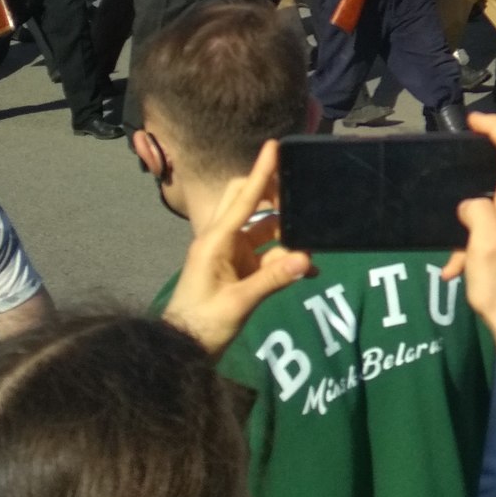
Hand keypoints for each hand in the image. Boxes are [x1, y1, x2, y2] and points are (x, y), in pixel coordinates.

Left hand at [161, 141, 312, 356]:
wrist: (182, 349)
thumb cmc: (202, 324)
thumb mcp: (238, 303)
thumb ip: (273, 280)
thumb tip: (309, 260)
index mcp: (216, 240)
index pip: (243, 199)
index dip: (260, 172)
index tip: (274, 146)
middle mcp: (223, 240)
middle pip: (248, 201)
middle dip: (274, 193)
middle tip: (300, 190)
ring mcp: (232, 254)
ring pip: (264, 228)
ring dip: (287, 233)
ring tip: (313, 240)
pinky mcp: (240, 268)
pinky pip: (268, 253)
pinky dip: (287, 258)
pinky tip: (308, 270)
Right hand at [441, 113, 495, 398]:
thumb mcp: (483, 244)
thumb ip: (476, 210)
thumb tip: (471, 203)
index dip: (494, 126)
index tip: (472, 120)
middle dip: (473, 184)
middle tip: (449, 195)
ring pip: (495, 206)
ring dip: (470, 225)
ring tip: (454, 255)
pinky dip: (476, 243)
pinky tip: (459, 269)